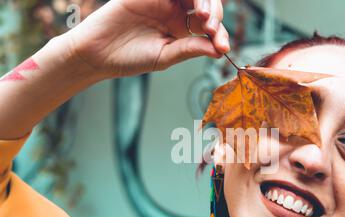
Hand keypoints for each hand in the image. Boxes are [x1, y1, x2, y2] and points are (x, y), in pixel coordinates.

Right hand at [65, 0, 229, 77]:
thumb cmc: (128, 58)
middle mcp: (176, 12)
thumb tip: (218, 50)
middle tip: (211, 29)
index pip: (209, 27)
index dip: (219, 35)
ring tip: (204, 17)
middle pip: (206, 5)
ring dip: (204, 1)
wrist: (97, 53)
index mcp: (182, 30)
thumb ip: (190, 50)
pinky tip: (194, 2)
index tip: (223, 47)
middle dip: (215, 16)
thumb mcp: (164, 57)